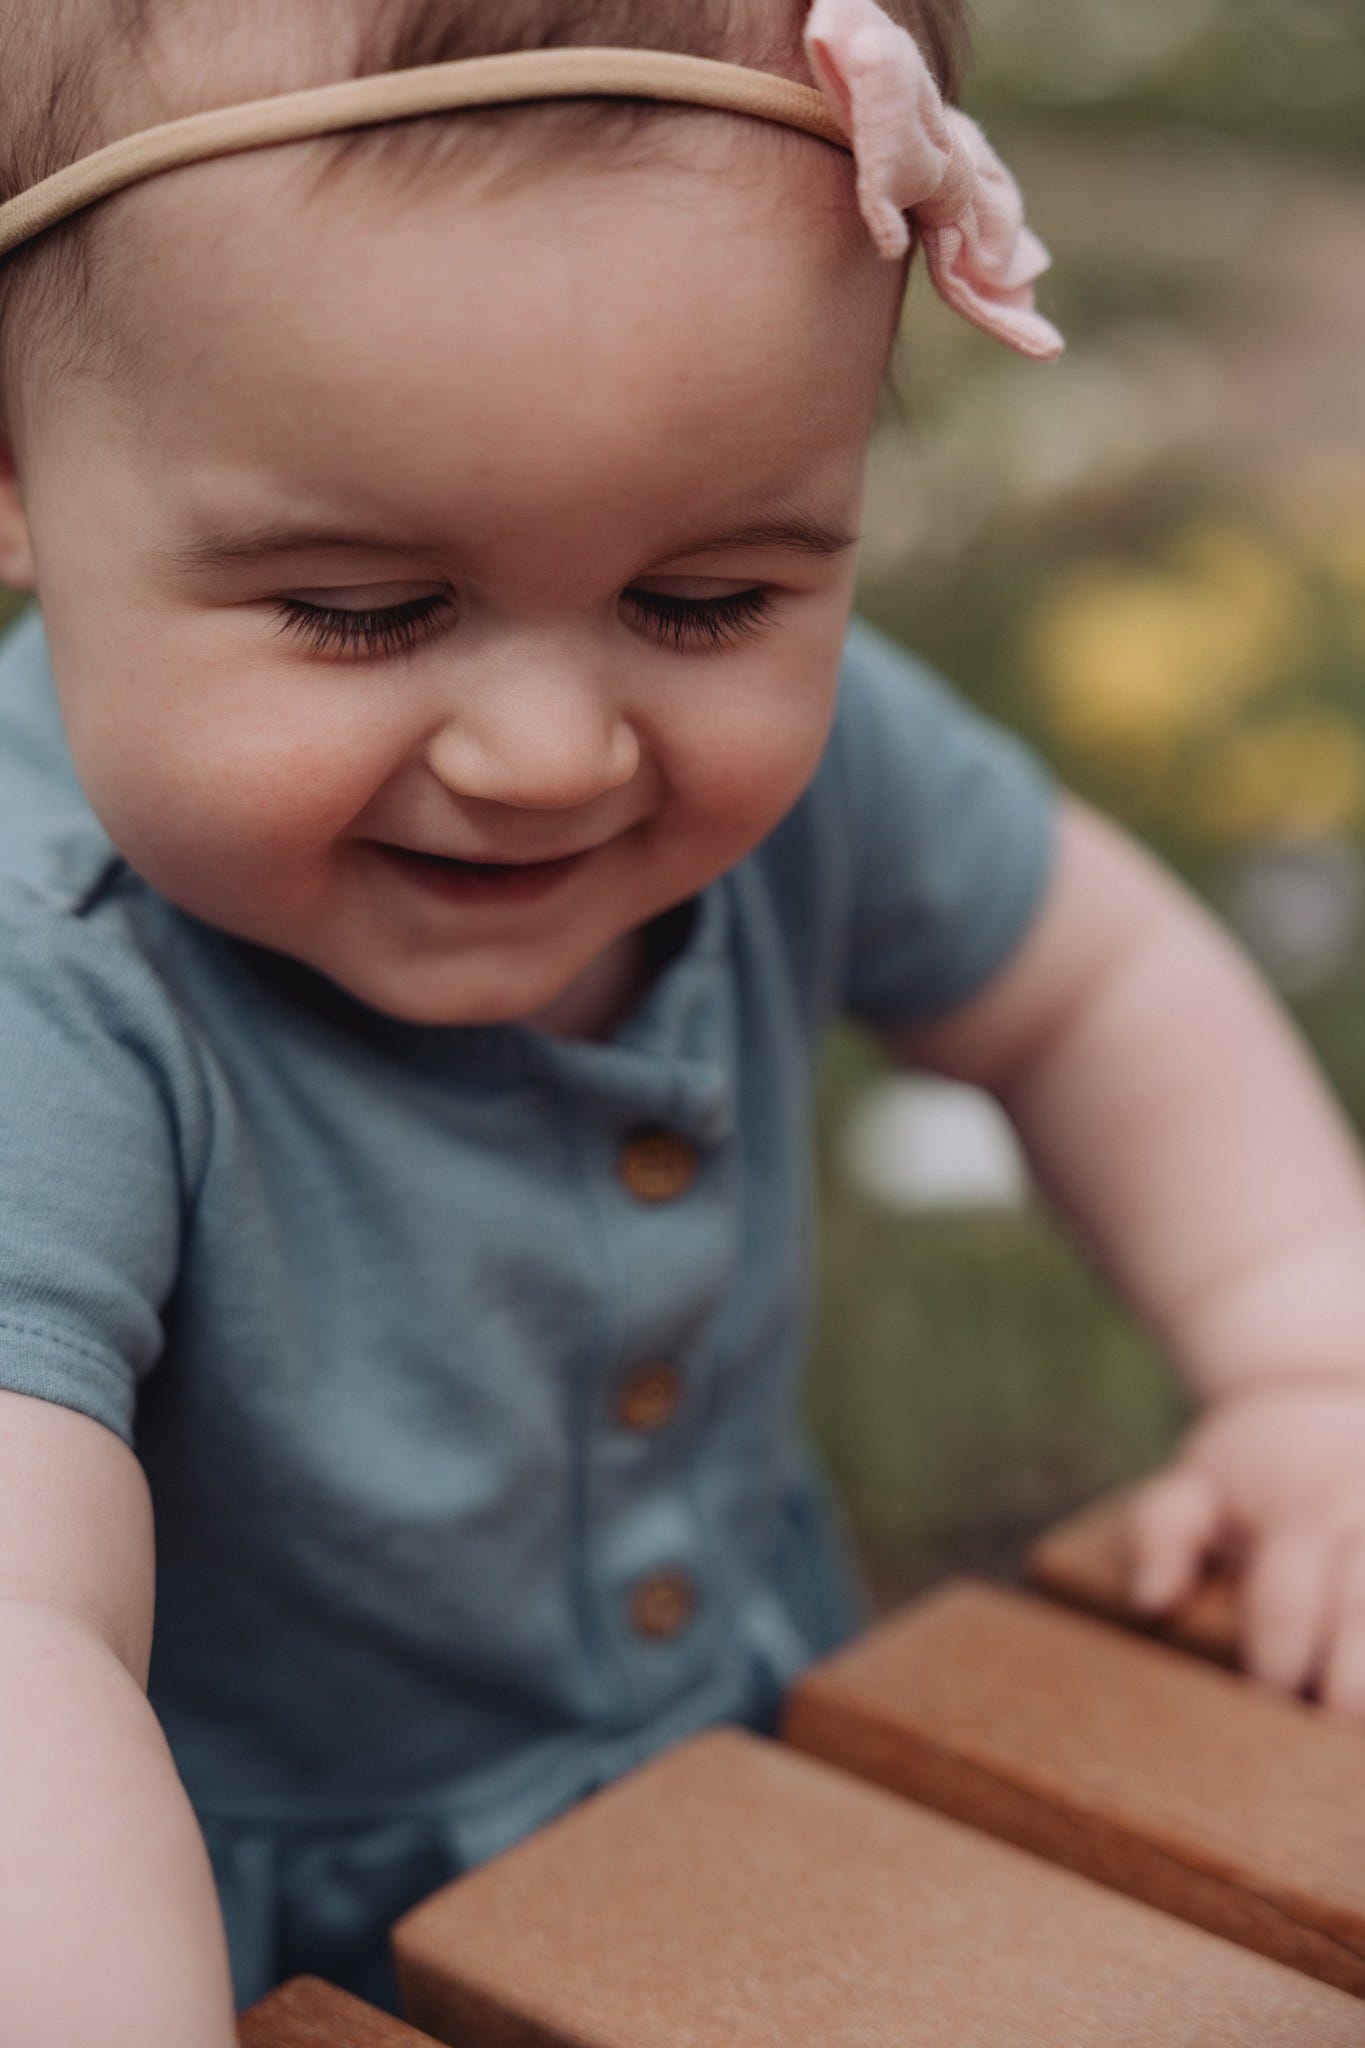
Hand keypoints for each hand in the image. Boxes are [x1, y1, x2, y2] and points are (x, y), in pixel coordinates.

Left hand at [1124, 1381, 1364, 1715]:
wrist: (1325, 1391)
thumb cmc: (1255, 1466)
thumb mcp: (1194, 1484)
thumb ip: (1159, 1534)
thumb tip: (1151, 1601)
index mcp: (1297, 1510)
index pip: (1284, 1605)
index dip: (1275, 1665)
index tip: (1268, 1709)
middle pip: (1362, 1610)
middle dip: (1350, 1685)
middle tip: (1335, 1732)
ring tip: (1356, 1732)